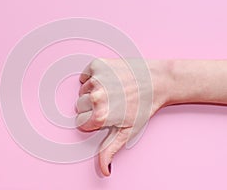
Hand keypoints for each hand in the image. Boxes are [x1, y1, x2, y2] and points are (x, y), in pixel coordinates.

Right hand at [76, 58, 168, 175]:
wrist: (157, 80)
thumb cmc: (145, 105)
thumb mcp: (128, 131)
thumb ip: (110, 150)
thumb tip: (105, 170)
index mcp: (100, 115)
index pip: (81, 122)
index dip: (93, 120)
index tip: (106, 114)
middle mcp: (96, 97)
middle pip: (79, 106)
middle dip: (91, 106)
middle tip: (111, 102)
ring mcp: (96, 79)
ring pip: (82, 91)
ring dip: (93, 91)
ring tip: (112, 90)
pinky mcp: (98, 65)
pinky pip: (85, 75)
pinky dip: (93, 77)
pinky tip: (109, 80)